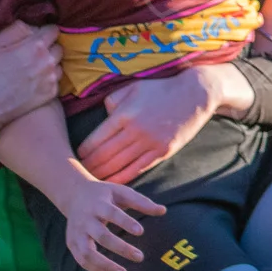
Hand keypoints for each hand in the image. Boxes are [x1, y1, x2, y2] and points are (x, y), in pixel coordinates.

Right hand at [0, 21, 60, 137]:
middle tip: (31, 55)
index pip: (53, 30)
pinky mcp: (52, 93)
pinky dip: (48, 78)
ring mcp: (51, 78)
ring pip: (59, 63)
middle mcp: (48, 61)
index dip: (44, 33)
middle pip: (58, 46)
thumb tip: (33, 26)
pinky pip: (56, 79)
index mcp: (36, 46)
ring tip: (32, 70)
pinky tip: (33, 82)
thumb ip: (18, 28)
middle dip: (48, 48)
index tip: (35, 39)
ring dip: (50, 63)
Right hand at [61, 175, 164, 270]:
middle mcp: (85, 219)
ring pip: (87, 253)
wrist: (74, 194)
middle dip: (121, 248)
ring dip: (105, 266)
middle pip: (102, 236)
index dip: (126, 222)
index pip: (112, 213)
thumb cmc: (104, 195)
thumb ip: (142, 202)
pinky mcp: (71, 244)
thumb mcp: (121, 192)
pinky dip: (96, 270)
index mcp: (98, 204)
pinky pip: (82, 261)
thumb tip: (164, 211)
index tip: (141, 232)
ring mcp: (76, 233)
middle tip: (140, 257)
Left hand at [76, 70, 216, 184]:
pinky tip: (112, 182)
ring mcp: (150, 143)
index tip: (77, 156)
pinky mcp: (162, 152)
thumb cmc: (161, 89)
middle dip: (89, 166)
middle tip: (79, 173)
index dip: (84, 151)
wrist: (195, 94)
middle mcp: (135, 131)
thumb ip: (113, 101)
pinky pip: (137, 170)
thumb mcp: (133, 88)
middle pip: (104, 156)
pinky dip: (122, 178)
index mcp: (125, 114)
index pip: (96, 140)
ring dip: (102, 175)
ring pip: (118, 166)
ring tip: (92, 180)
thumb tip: (102, 117)